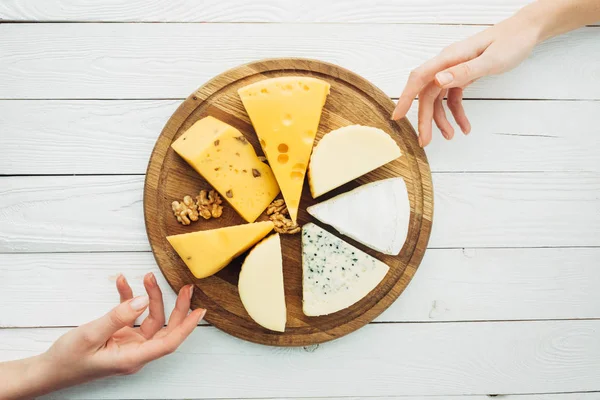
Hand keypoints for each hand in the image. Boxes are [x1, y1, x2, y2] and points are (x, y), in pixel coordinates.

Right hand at [38, 273, 203, 390]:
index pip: (168, 342)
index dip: (187, 327)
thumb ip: (117, 316)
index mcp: (132, 359)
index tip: (200, 310)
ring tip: (146, 276)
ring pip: (149, 318)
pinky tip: (123, 283)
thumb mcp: (91, 334)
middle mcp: (135, 352)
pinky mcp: (120, 337)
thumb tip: (140, 301)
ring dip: (149, 297)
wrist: (48, 370)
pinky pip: (131, 316)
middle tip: (186, 287)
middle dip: (177, 306)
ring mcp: (128, 344)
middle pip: (165, 328)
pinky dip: (128, 299)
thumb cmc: (67, 360)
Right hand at [392, 13, 540, 146]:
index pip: (419, 78)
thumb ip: (463, 71)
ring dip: (442, 119)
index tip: (397, 117)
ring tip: (451, 136)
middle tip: (425, 141)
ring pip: (438, 98)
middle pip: (427, 94)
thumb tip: (438, 81)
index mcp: (449, 57)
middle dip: (426, 119)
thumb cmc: (511, 42)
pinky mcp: (462, 75)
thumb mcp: (491, 59)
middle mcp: (447, 64)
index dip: (406, 98)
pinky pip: (453, 97)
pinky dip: (457, 113)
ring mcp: (454, 70)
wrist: (526, 31)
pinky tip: (465, 126)